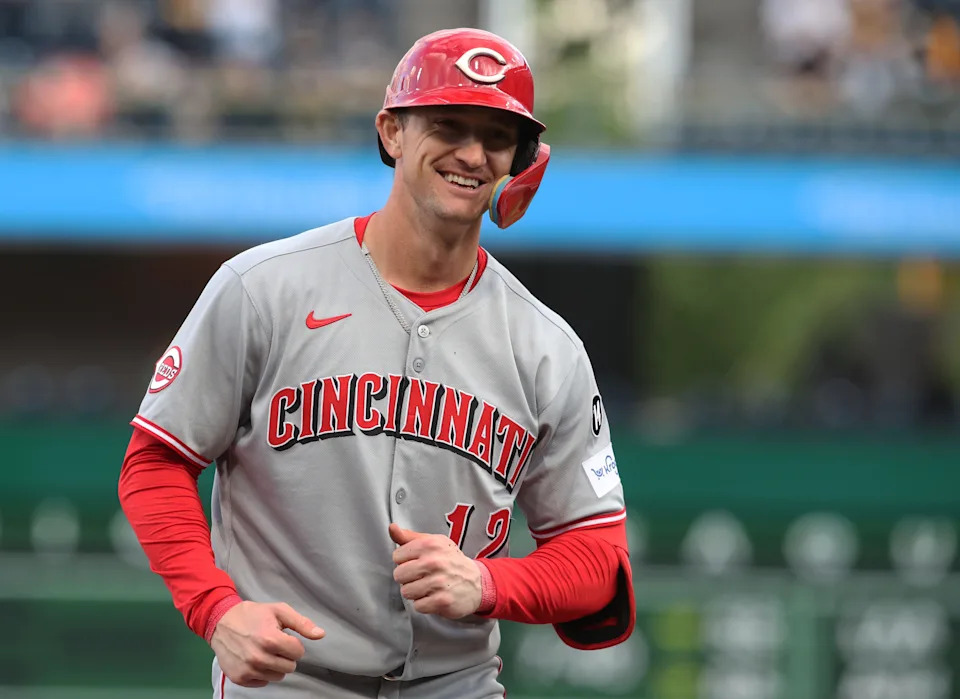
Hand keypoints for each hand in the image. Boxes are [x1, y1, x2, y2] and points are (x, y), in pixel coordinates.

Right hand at [210, 601, 324, 686]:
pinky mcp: (240, 678)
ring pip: (278, 676)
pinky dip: (262, 672)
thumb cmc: (252, 615)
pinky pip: (263, 682)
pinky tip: (255, 659)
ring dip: (275, 665)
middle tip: (274, 644)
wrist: (220, 622)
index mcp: (271, 640)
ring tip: (265, 651)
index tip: (284, 637)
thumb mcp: (279, 611)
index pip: (299, 652)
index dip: (294, 644)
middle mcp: (259, 658)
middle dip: (286, 655)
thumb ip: (302, 624)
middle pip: (290, 667)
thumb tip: (321, 635)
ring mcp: (248, 670)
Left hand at [389, 522, 481, 618]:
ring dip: (415, 592)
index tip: (417, 562)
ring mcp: (439, 582)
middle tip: (422, 576)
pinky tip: (434, 596)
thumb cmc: (450, 561)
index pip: (397, 556)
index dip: (405, 561)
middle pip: (398, 575)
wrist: (477, 582)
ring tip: (428, 587)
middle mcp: (434, 562)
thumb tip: (392, 528)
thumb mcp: (433, 543)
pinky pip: (418, 606)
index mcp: (430, 544)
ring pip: (406, 592)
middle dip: (408, 578)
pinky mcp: (442, 601)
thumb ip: (409, 537)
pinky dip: (424, 604)